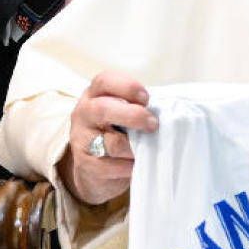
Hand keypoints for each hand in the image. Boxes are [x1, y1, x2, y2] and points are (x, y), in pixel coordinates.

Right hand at [66, 71, 155, 206]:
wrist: (91, 166)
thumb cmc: (115, 132)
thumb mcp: (121, 112)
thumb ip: (136, 107)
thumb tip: (166, 112)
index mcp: (94, 94)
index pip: (104, 81)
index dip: (127, 87)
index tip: (147, 98)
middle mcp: (84, 113)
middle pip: (104, 109)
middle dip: (133, 116)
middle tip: (153, 124)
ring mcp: (82, 139)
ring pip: (112, 143)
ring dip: (136, 148)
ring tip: (148, 149)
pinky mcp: (85, 164)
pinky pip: (113, 166)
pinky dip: (130, 167)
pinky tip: (137, 165)